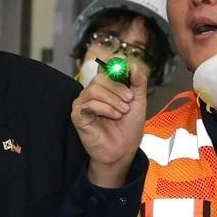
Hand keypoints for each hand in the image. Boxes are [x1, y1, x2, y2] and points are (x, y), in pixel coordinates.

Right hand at [71, 61, 147, 187]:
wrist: (123, 150)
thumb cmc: (128, 128)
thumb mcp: (139, 102)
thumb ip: (138, 84)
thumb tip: (134, 66)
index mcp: (105, 88)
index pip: (106, 70)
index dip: (117, 70)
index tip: (130, 76)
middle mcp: (92, 93)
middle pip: (100, 78)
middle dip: (117, 88)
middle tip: (129, 101)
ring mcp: (83, 104)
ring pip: (94, 89)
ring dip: (112, 100)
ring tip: (122, 112)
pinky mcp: (78, 116)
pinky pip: (89, 104)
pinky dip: (105, 109)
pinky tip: (114, 116)